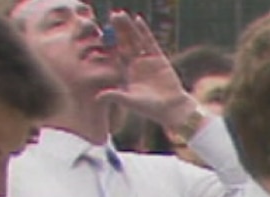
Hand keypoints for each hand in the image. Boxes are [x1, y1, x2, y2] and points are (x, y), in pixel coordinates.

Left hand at [96, 12, 197, 128]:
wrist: (172, 108)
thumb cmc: (151, 108)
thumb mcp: (130, 101)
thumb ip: (115, 96)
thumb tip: (97, 97)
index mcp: (127, 74)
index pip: (116, 55)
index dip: (109, 44)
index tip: (101, 33)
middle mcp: (135, 65)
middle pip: (124, 44)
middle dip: (118, 31)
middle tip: (111, 17)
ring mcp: (147, 60)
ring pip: (135, 40)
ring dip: (128, 28)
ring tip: (121, 14)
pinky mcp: (158, 58)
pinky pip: (149, 42)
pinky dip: (144, 31)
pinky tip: (138, 20)